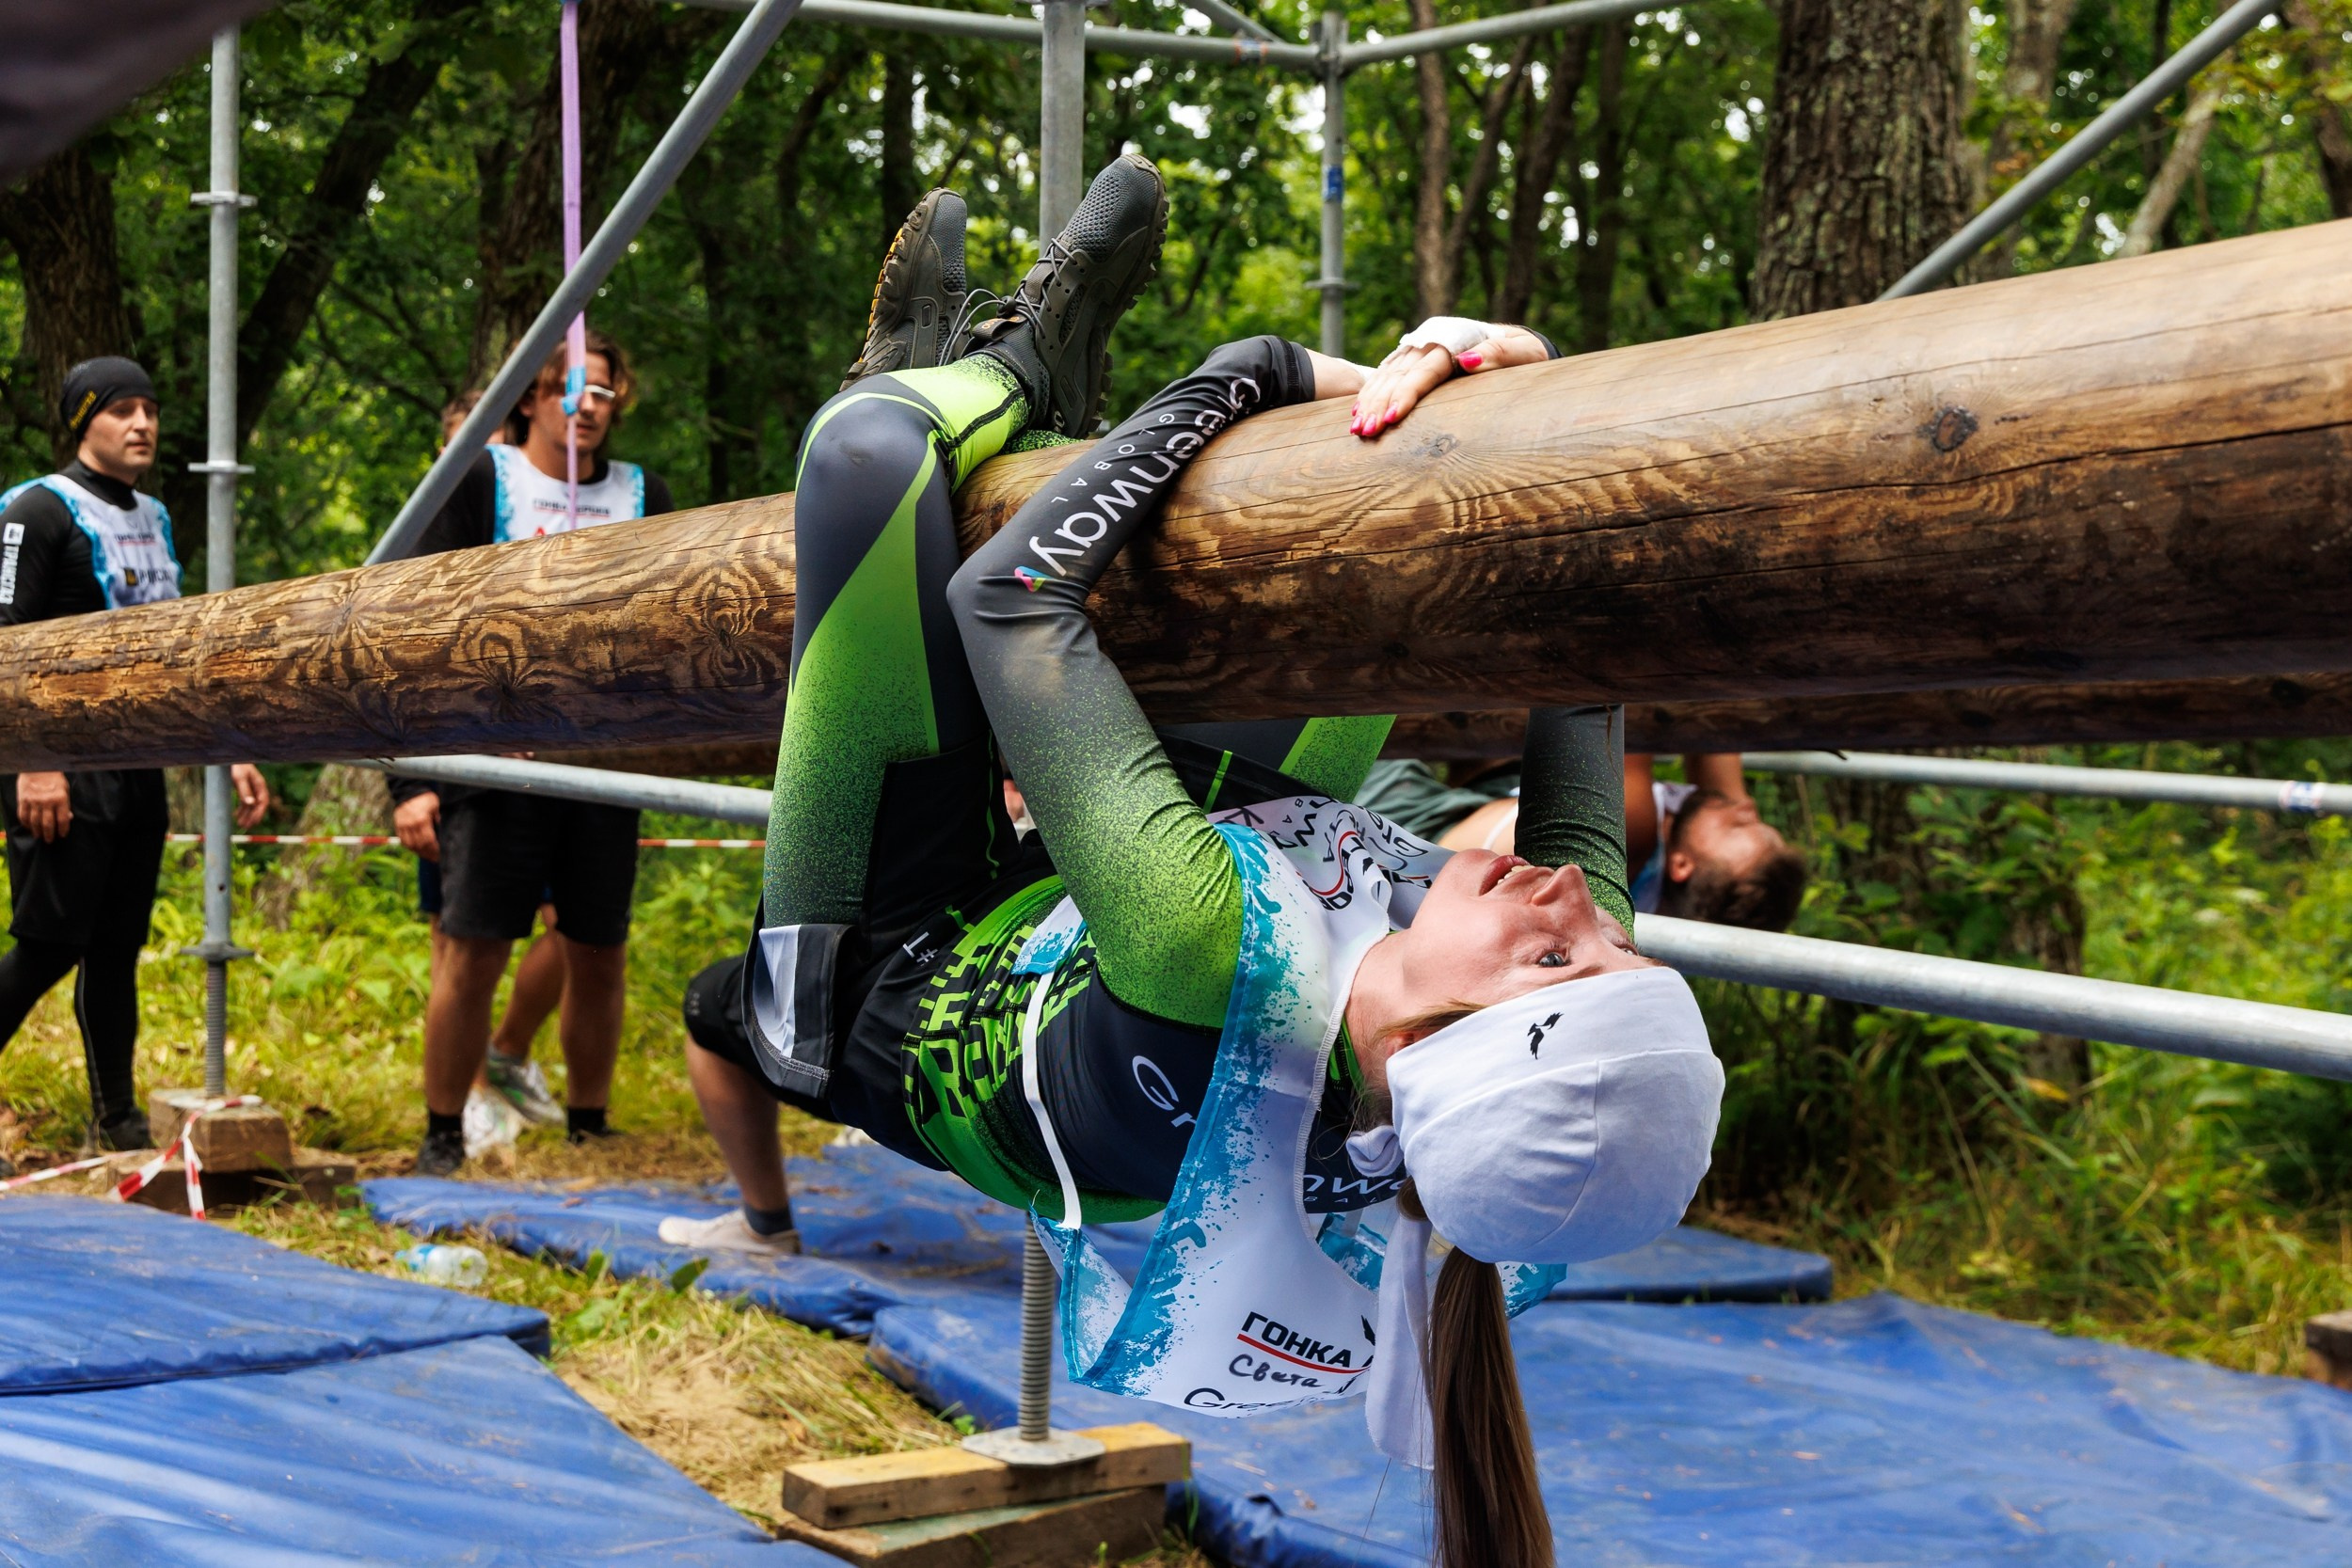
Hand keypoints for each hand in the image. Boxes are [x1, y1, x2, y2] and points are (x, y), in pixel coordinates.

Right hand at [15, 772, 69, 841]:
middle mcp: (47, 801)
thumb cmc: (54, 778)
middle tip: (49, 840)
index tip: (62, 835)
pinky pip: (23, 815)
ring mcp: (33, 801)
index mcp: (60, 799)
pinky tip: (28, 827)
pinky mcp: (23, 800)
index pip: (63, 820)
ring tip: (39, 836)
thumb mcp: (65, 790)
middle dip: (49, 834)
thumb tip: (69, 818)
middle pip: (48, 824)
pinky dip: (25, 823)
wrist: (37, 766)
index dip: (63, 830)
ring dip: (37, 831)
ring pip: (35, 822)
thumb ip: (66, 805)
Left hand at [230, 764, 271, 828]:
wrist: (231, 757)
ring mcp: (250, 789)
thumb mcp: (239, 778)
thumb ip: (245, 791)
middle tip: (246, 827)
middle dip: (253, 817)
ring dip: (246, 815)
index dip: (259, 813)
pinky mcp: (243, 789)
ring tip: (240, 824)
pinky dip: (241, 810)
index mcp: (260, 785)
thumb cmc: (236, 765)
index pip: (263, 802)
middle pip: (257, 806)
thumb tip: (251, 804)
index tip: (253, 822)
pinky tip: (236, 816)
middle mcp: (257, 788)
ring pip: (250, 805)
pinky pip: (244, 802)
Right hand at [394, 791, 441, 860]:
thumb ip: (439, 818)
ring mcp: (403, 825)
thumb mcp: (436, 806)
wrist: (408, 791)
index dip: (434, 850)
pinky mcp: (398, 825)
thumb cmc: (425, 798)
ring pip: (410, 845)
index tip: (440, 855)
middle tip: (435, 858)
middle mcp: (411, 824)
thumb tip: (442, 829)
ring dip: (419, 852)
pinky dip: (410, 847)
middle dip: (428, 854)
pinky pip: (403, 841)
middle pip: (419, 845)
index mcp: (422, 820)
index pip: (428, 840)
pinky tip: (417, 849)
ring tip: (427, 856)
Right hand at [1349, 324, 1551, 438]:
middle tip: (1366, 432)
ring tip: (1356, 428)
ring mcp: (1420, 348)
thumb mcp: (1524, 353)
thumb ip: (1498, 353)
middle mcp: (1432, 341)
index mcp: (1455, 339)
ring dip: (1370, 401)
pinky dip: (1370, 392)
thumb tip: (1465, 360)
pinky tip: (1357, 411)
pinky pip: (1386, 374)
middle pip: (1400, 373)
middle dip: (1380, 403)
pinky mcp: (1414, 358)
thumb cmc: (1525, 354)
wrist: (1518, 344)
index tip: (1391, 418)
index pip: (1426, 369)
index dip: (1407, 393)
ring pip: (1388, 374)